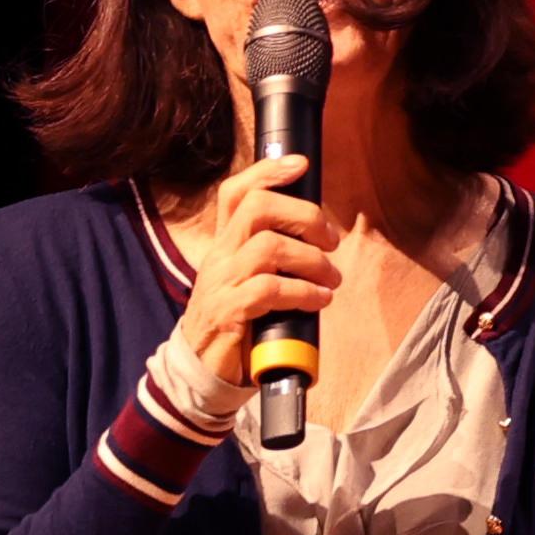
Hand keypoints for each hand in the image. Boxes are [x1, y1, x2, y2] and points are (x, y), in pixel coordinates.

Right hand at [166, 155, 337, 412]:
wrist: (203, 370)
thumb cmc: (238, 322)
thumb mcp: (249, 279)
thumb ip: (273, 256)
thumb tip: (320, 237)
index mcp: (225, 244)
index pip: (236, 192)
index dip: (268, 171)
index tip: (302, 164)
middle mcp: (220, 256)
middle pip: (257, 208)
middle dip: (304, 216)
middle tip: (331, 240)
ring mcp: (221, 283)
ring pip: (268, 247)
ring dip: (311, 260)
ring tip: (331, 279)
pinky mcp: (229, 313)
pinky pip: (269, 290)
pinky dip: (303, 292)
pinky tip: (319, 301)